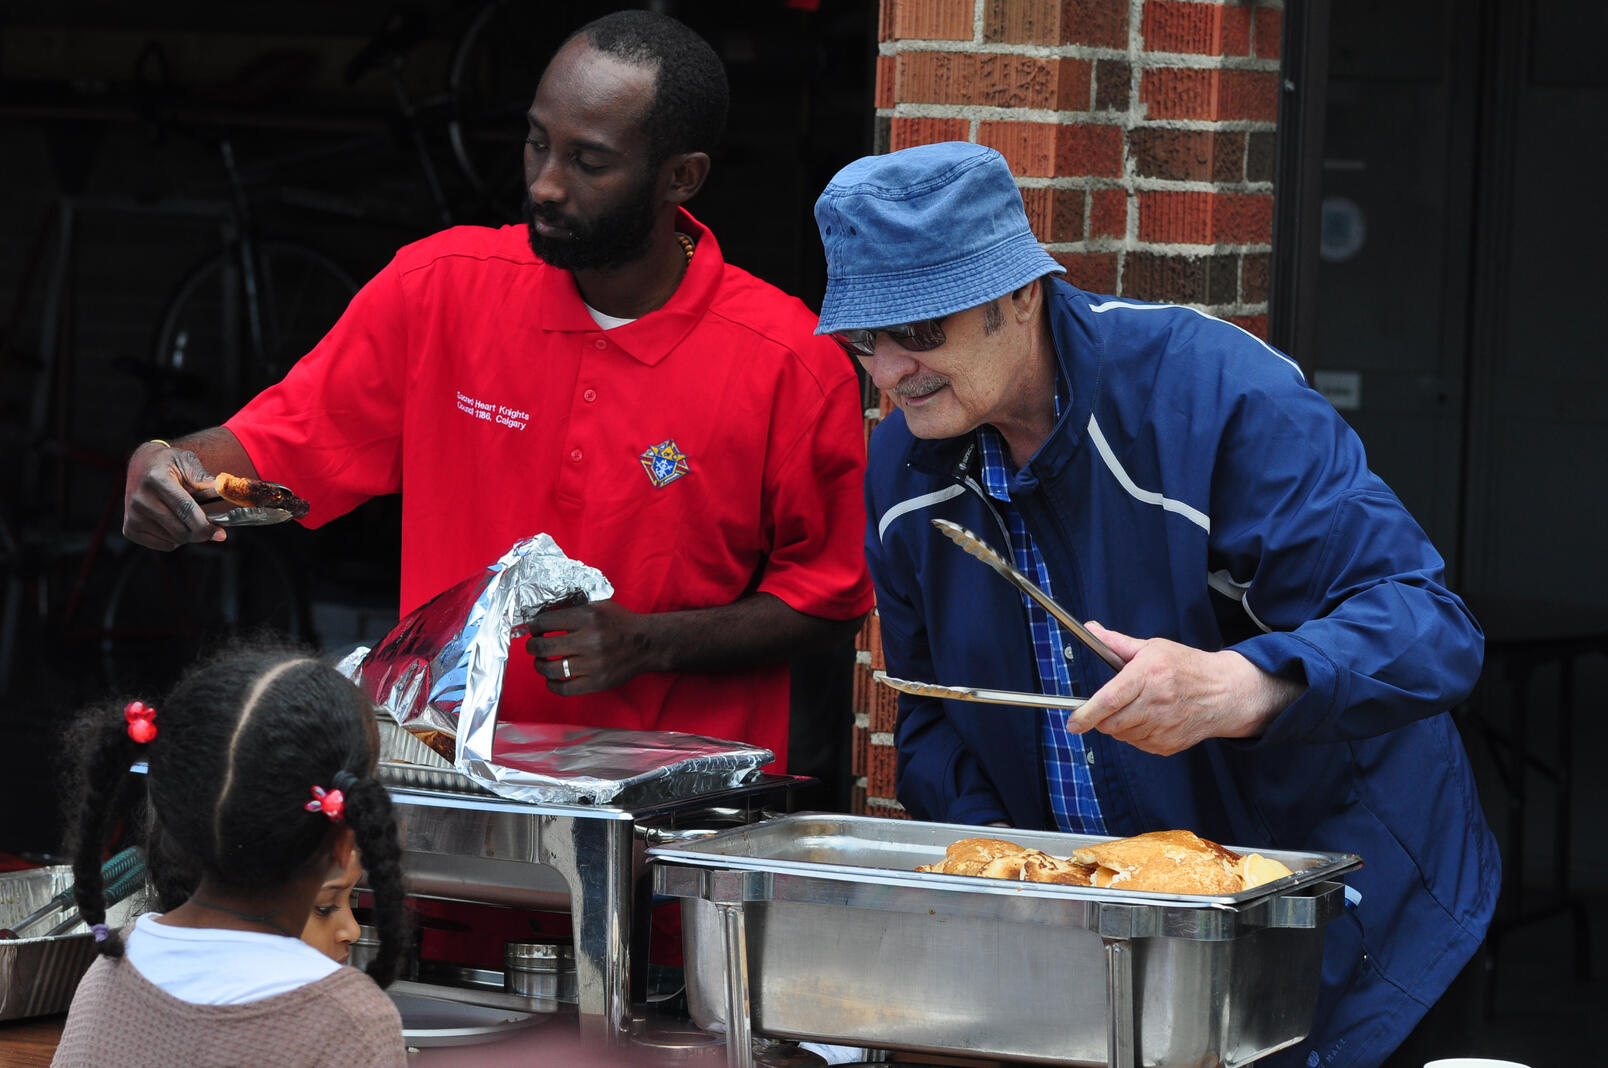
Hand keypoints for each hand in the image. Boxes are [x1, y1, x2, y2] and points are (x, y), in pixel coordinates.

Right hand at [122, 442, 226, 549]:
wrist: (141, 465)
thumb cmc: (169, 464)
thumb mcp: (187, 461)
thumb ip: (204, 477)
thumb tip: (222, 489)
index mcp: (156, 480)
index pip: (185, 510)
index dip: (205, 525)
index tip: (220, 534)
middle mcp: (141, 499)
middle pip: (181, 529)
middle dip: (200, 532)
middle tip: (208, 524)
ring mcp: (133, 515)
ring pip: (174, 540)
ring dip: (188, 534)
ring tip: (185, 515)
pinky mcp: (130, 528)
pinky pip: (164, 545)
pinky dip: (175, 539)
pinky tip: (172, 522)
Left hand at [522, 599, 658, 695]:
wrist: (647, 643)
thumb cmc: (620, 622)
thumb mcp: (599, 604)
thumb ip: (574, 607)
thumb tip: (544, 614)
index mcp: (587, 617)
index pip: (546, 622)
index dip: (534, 626)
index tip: (535, 629)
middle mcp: (589, 640)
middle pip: (544, 647)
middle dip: (532, 646)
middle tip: (534, 646)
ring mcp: (593, 664)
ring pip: (551, 669)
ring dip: (540, 665)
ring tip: (542, 662)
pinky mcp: (597, 682)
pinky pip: (565, 689)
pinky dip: (553, 685)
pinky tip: (552, 679)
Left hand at [1065, 622, 1302, 755]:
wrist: (1224, 693)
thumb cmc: (1188, 667)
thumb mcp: (1153, 647)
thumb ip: (1118, 643)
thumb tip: (1092, 629)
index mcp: (1148, 676)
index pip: (1110, 699)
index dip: (1087, 713)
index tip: (1073, 722)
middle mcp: (1156, 703)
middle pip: (1112, 723)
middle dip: (1102, 719)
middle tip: (1111, 706)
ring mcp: (1163, 728)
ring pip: (1123, 735)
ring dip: (1120, 726)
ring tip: (1137, 707)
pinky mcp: (1169, 745)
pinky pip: (1138, 745)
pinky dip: (1136, 735)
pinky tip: (1150, 719)